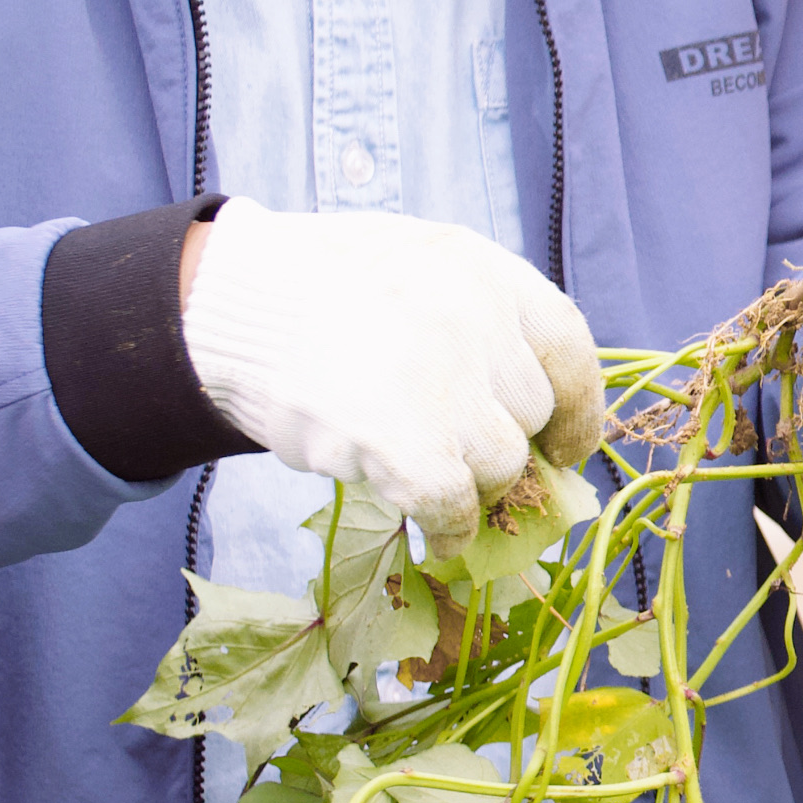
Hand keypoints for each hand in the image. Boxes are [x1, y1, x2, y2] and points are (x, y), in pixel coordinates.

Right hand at [179, 201, 602, 540]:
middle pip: (528, 413)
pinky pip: (455, 505)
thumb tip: (534, 410)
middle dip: (501, 443)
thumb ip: (476, 319)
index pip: (570, 350)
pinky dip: (450, 528)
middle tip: (459, 458)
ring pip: (500, 464)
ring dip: (473, 486)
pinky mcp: (407, 443)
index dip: (578, 408)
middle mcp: (478, 321)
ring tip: (432, 485)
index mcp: (486, 271)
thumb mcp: (413, 267)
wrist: (223, 308)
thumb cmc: (314, 290)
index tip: (567, 444)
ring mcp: (445, 382)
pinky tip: (436, 535)